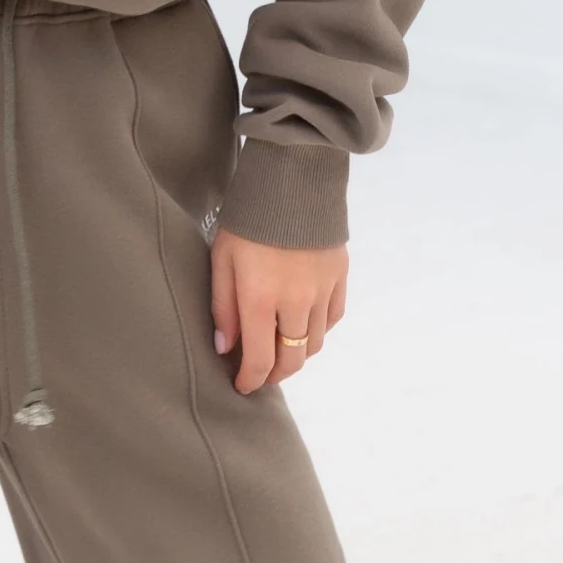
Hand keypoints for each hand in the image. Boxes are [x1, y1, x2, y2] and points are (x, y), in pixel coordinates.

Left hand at [208, 227, 348, 392]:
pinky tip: (304, 323)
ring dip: (297, 353)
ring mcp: (322, 290)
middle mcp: (296, 301)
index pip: (260, 359)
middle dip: (275, 374)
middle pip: (292, 359)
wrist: (293, 176)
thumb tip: (225, 347)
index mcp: (260, 298)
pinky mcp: (340, 276)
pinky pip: (333, 318)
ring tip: (280, 348)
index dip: (250, 380)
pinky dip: (319, 329)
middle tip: (261, 373)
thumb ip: (223, 305)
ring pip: (315, 343)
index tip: (241, 386)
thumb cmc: (248, 216)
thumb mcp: (222, 256)